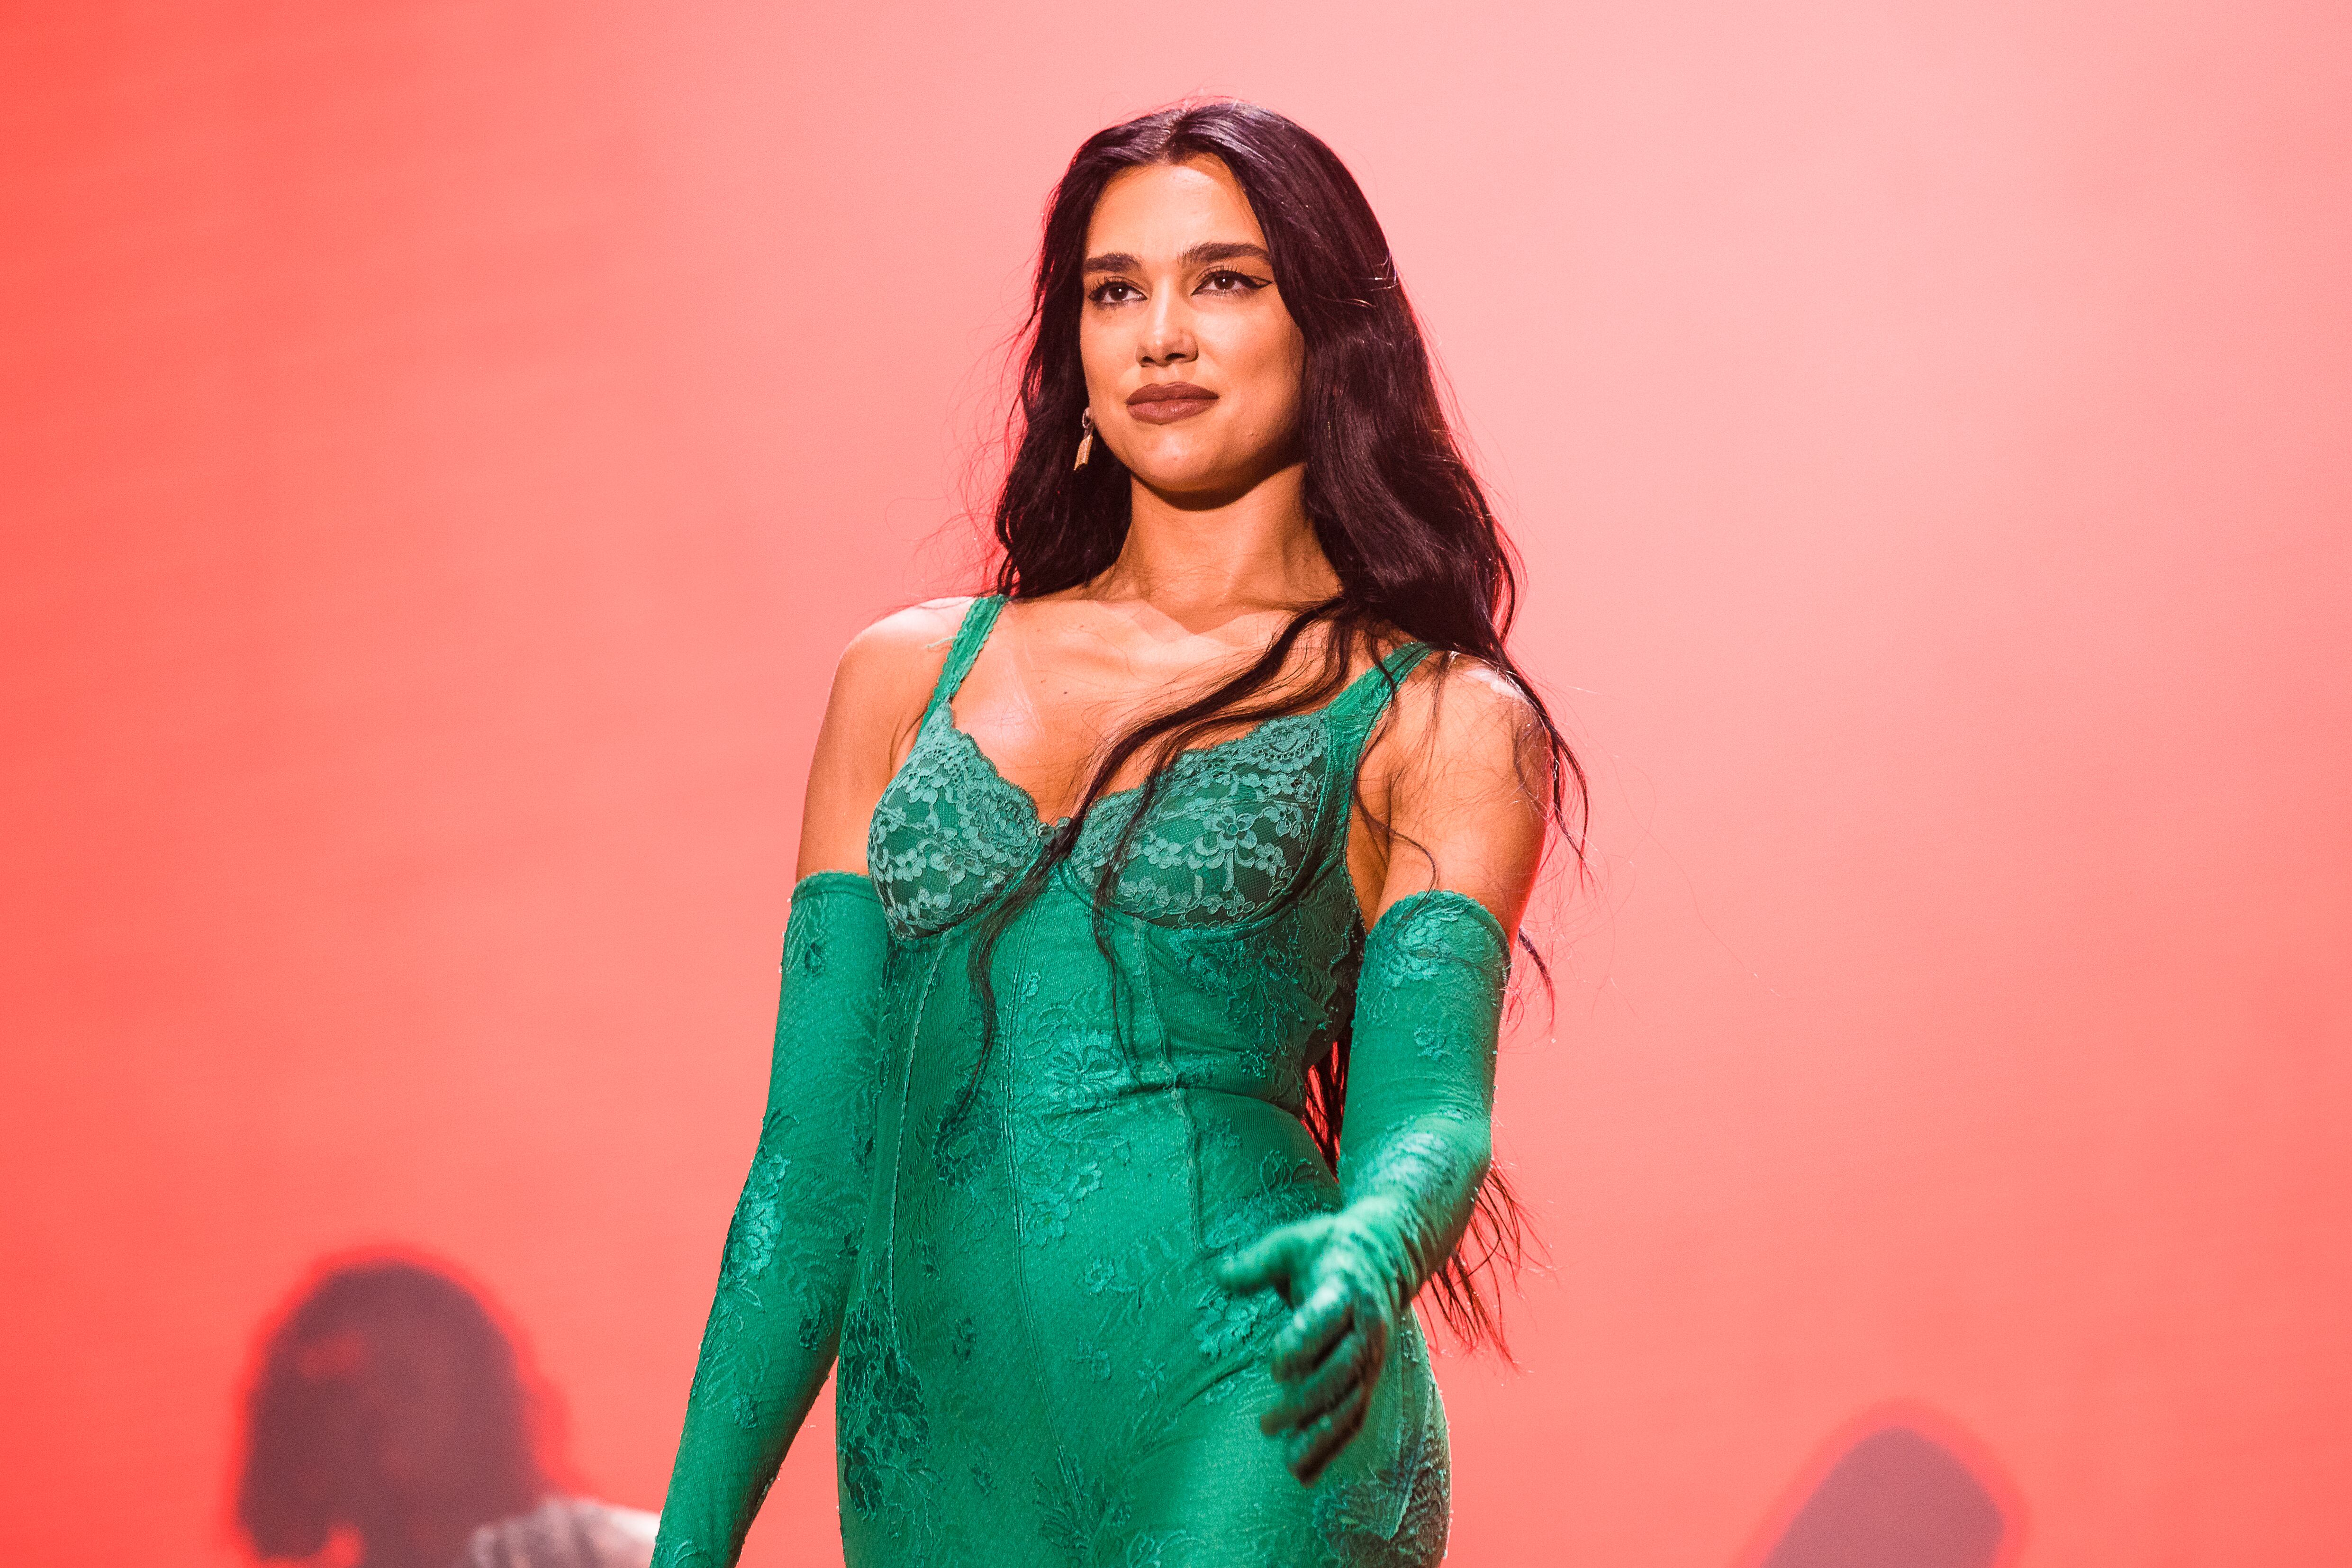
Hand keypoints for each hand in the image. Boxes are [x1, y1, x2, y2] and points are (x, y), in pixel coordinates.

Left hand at [1214, 1206, 1403, 1483]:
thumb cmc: (1326, 1249)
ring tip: (1287, 1461)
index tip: (1273, 1365)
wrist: (1386, 1255)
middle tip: (1265, 1423)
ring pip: (1351, 1403)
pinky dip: (1331, 1447)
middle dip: (1305, 1401)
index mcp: (1345, 1288)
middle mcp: (1366, 1328)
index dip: (1304, 1341)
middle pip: (1340, 1371)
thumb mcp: (1292, 1243)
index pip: (1327, 1318)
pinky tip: (1303, 1473)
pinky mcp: (1368, 1379)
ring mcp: (1371, 1358)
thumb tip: (1218, 1275)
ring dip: (1321, 1434)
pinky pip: (1354, 1418)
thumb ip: (1257, 1263)